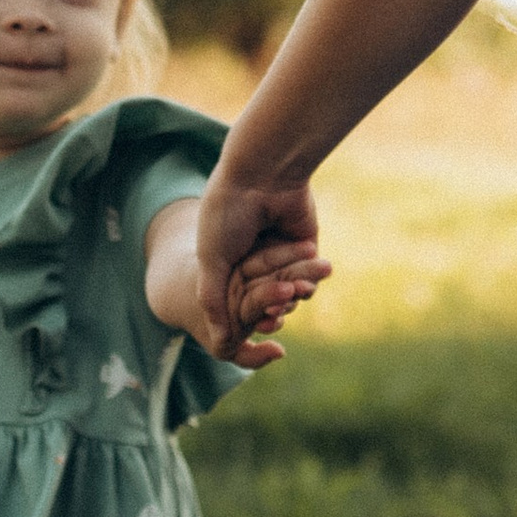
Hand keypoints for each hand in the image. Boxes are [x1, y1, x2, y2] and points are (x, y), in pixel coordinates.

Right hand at [195, 167, 322, 356]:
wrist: (262, 175)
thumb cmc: (227, 214)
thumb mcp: (210, 260)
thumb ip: (213, 299)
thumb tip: (219, 341)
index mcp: (225, 258)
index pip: (234, 298)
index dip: (238, 315)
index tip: (243, 327)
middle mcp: (252, 255)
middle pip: (262, 298)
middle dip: (267, 309)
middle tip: (270, 316)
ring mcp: (280, 251)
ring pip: (286, 291)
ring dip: (288, 301)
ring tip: (287, 299)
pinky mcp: (304, 246)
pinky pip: (306, 277)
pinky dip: (304, 289)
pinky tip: (300, 290)